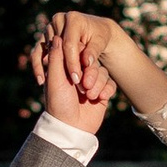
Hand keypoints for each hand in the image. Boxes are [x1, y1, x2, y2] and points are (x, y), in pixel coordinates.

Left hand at [33, 23, 107, 137]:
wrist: (71, 129)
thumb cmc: (59, 103)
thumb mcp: (55, 79)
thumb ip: (57, 58)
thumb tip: (58, 37)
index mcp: (65, 69)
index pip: (78, 52)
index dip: (81, 57)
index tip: (81, 64)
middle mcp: (79, 74)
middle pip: (94, 62)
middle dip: (91, 74)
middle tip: (83, 86)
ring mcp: (91, 83)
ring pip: (104, 72)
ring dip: (98, 84)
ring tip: (89, 96)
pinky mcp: (102, 93)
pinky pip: (111, 84)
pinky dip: (106, 91)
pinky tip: (99, 99)